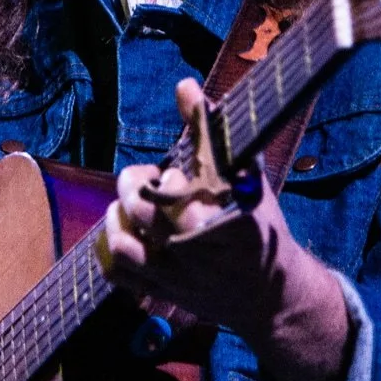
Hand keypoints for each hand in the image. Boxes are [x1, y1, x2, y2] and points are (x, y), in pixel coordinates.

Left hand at [97, 77, 352, 380]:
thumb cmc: (260, 227)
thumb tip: (184, 85)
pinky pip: (118, 271)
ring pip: (124, 243)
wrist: (270, 296)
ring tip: (130, 204)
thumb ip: (213, 134)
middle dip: (135, 184)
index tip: (172, 172)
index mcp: (231, 221)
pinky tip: (125, 231)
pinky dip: (111, 248)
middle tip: (145, 177)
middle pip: (145, 212)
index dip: (170, 180)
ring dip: (117, 216)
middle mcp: (202, 251)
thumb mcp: (249, 178)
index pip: (183, 195)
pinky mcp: (162, 294)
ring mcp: (179, 276)